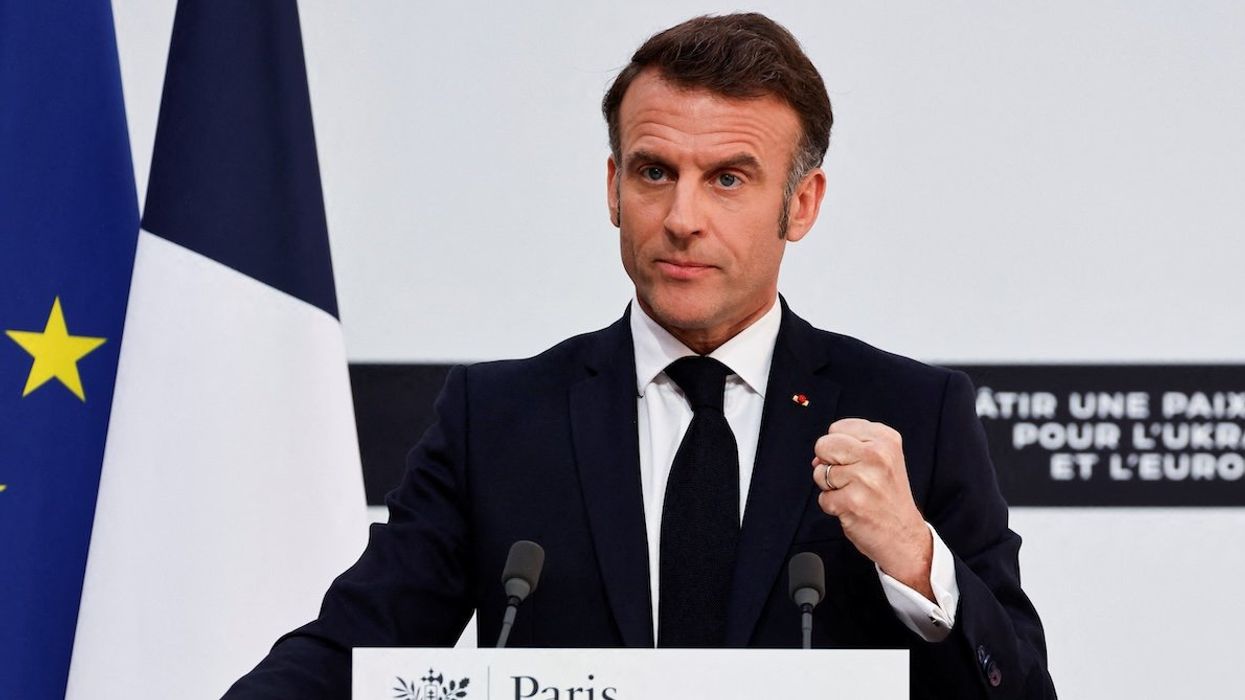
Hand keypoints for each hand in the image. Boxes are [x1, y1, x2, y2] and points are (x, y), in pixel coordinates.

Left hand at [812, 418, 933, 599]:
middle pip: (824, 445)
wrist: (904, 535)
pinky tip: (853, 508)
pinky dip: (833, 506)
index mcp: (886, 439)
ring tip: (855, 494)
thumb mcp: (883, 459)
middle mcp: (877, 455)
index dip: (839, 447)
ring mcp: (864, 479)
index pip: (837, 428)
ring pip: (820, 473)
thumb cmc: (887, 495)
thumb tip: (816, 458)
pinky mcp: (852, 502)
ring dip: (831, 487)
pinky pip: (823, 498)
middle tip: (851, 479)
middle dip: (829, 463)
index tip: (857, 462)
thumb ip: (850, 447)